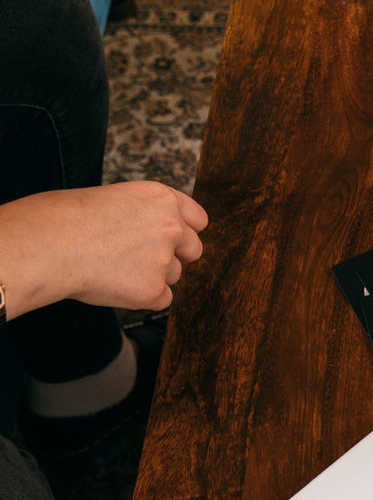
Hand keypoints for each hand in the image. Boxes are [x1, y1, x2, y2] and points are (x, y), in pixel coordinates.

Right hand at [0, 181, 208, 315]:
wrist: (48, 244)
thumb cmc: (66, 220)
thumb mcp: (115, 200)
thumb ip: (145, 215)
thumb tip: (161, 238)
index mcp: (162, 199)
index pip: (197, 219)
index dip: (186, 231)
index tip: (177, 240)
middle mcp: (171, 227)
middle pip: (193, 249)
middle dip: (174, 257)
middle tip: (140, 259)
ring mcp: (164, 259)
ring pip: (173, 275)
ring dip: (151, 276)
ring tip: (112, 267)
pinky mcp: (153, 290)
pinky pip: (161, 300)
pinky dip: (141, 298)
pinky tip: (114, 284)